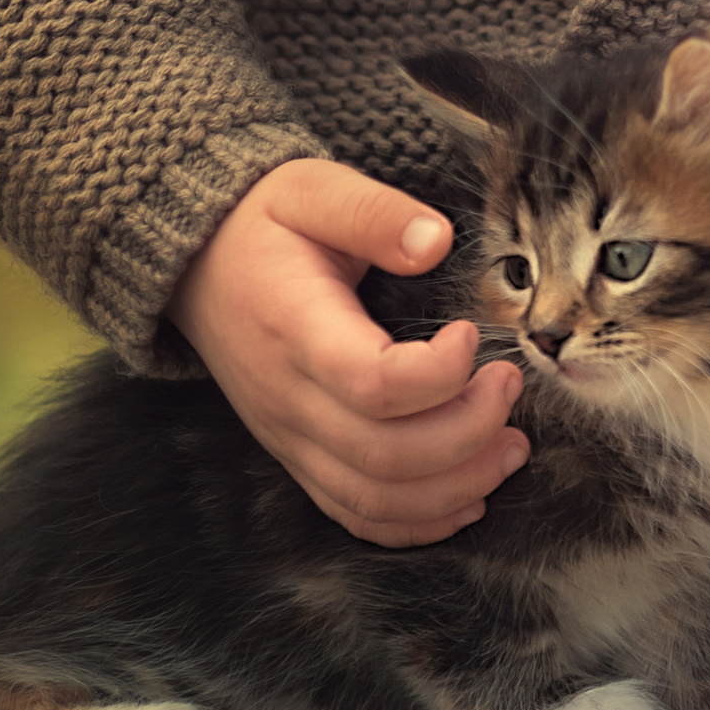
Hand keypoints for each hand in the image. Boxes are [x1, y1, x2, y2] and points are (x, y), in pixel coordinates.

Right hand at [168, 158, 527, 544]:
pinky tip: (467, 497)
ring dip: (456, 486)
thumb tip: (437, 240)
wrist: (198, 265)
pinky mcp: (297, 455)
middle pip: (384, 456)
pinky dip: (416, 521)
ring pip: (374, 499)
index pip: (370, 384)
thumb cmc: (262, 225)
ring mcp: (289, 437)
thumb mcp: (313, 189)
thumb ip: (374, 211)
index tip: (471, 333)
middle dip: (469, 433)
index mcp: (294, 329)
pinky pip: (354, 513)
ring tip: (511, 445)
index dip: (438, 373)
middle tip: (510, 385)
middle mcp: (288, 398)